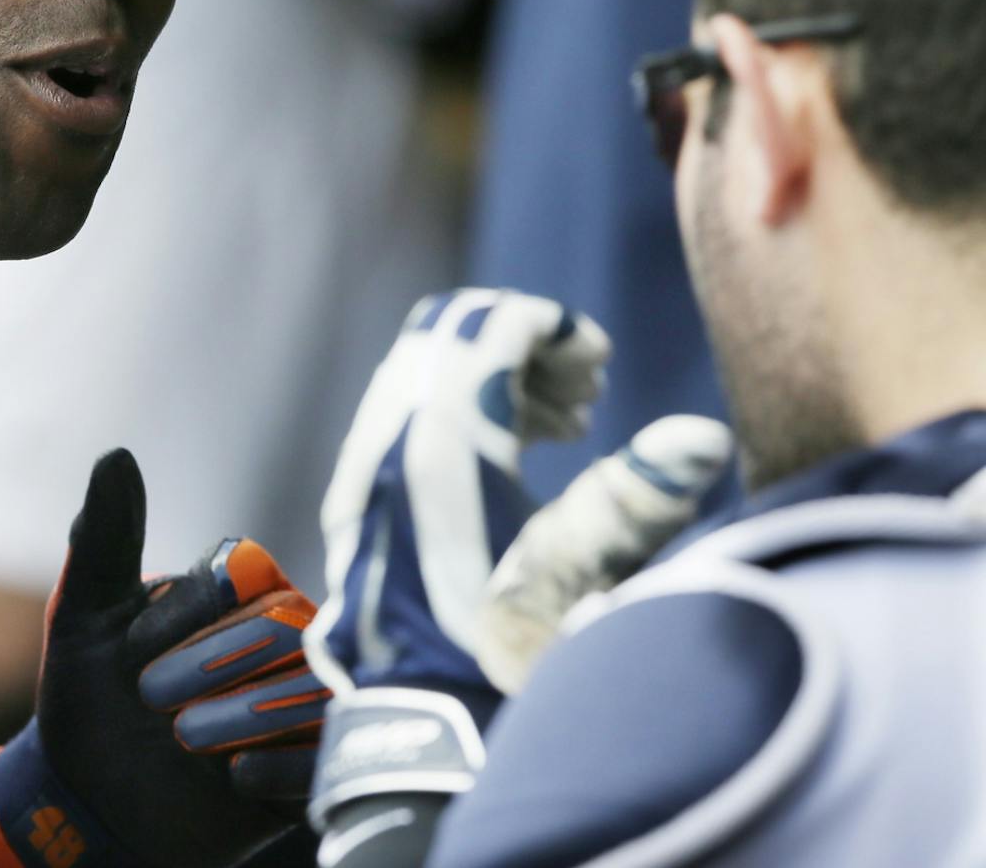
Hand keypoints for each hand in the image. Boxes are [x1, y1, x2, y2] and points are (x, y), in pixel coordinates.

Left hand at [0, 450, 327, 867]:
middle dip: (211, 665)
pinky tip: (234, 777)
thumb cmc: (89, 698)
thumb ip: (104, 538)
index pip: (244, 571)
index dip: (190, 612)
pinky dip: (283, 765)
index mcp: (232, 591)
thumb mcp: (83, 620)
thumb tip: (116, 455)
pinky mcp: (318, 764)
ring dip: (243, 715)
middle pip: (284, 626)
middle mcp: (282, 635)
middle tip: (152, 700)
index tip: (132, 652)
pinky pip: (333, 753)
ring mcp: (304, 699)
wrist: (92, 803)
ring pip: (315, 687)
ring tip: (187, 740)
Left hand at [301, 290, 729, 864]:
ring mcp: (362, 476)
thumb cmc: (515, 660)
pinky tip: (517, 455)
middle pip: (444, 337)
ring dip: (488, 377)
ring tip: (565, 422)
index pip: (484, 325)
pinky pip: (401, 416)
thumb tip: (702, 437)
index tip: (602, 365)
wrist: (430, 735)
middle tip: (586, 389)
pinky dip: (456, 412)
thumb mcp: (591, 577)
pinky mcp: (359, 508)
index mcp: (438, 445)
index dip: (552, 328)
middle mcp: (385, 446)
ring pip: (419, 374)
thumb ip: (640, 498)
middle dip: (518, 343)